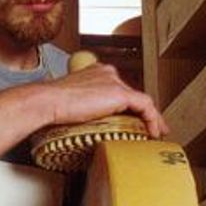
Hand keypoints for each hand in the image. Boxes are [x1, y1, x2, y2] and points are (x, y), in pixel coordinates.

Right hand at [46, 62, 168, 137]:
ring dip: (152, 118)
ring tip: (156, 133)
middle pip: (134, 95)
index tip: (134, 119)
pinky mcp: (120, 93)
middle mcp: (108, 73)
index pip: (120, 89)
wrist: (48, 101)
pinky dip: (152, 120)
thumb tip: (85, 122)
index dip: (130, 106)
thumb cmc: (51, 105)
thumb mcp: (72, 103)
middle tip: (151, 128)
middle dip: (144, 113)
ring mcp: (115, 82)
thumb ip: (84, 106)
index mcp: (97, 72)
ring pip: (143, 100)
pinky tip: (153, 132)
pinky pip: (145, 106)